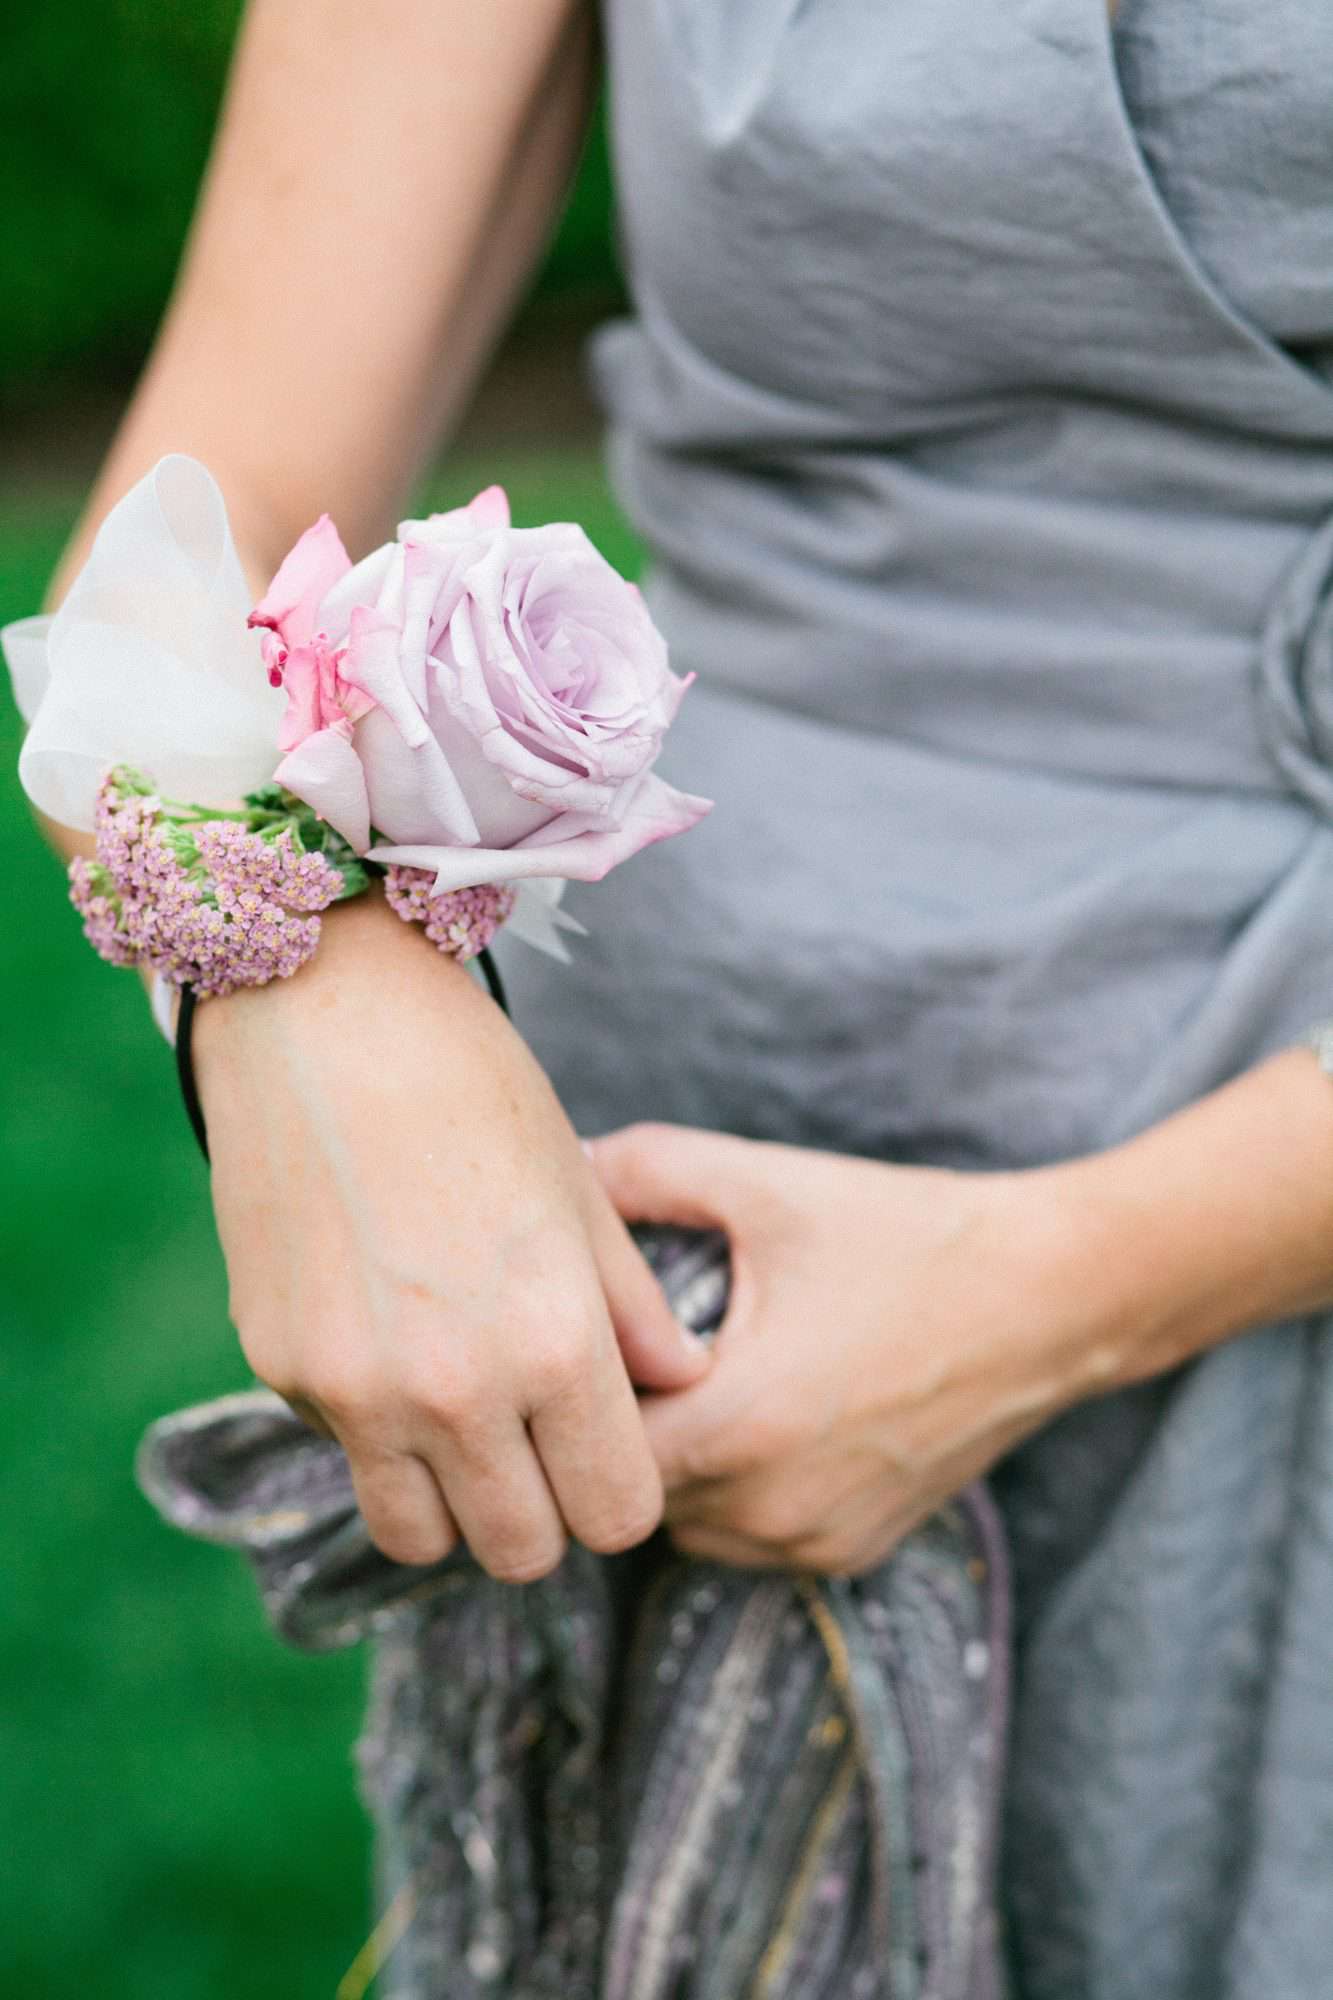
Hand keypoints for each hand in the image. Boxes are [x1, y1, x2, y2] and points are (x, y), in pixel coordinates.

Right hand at [194, 893, 710, 1581]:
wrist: (326, 1018)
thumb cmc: (475, 1088)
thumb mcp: (580, 1193)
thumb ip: (632, 1312)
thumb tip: (680, 1381)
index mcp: (555, 1343)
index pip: (616, 1514)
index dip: (620, 1492)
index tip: (607, 1453)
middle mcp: (456, 1390)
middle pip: (521, 1550)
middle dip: (543, 1514)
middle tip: (538, 1447)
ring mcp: (356, 1390)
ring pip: (418, 1537)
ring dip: (452, 1502)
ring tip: (463, 1424)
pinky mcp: (284, 1369)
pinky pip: (346, 1452)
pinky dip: (375, 1431)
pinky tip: (387, 1340)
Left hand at [588, 1123, 1109, 1574]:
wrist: (1053, 1297)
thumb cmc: (908, 1235)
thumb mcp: (767, 1184)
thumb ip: (645, 1171)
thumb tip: (560, 1165)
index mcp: (734, 1426)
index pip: (589, 1442)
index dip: (576, 1386)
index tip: (584, 1332)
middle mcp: (769, 1508)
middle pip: (631, 1487)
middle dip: (622, 1422)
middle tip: (638, 1349)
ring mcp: (814, 1541)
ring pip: (685, 1523)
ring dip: (677, 1463)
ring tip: (702, 1378)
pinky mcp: (852, 1552)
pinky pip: (749, 1538)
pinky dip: (737, 1490)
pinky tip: (764, 1412)